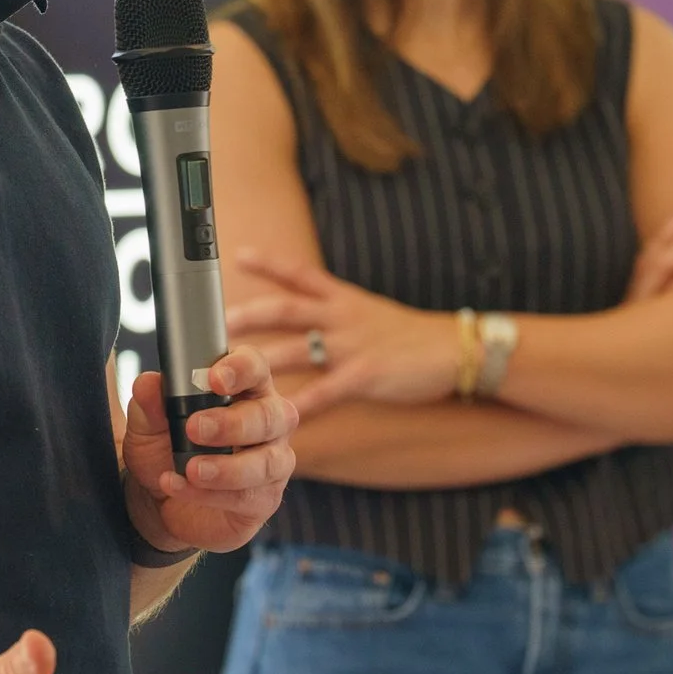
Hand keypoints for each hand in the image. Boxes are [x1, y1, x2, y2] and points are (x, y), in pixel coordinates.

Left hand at [121, 345, 297, 553]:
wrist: (158, 501)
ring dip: (227, 467)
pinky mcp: (264, 499)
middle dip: (233, 423)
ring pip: (267, 462)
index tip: (214, 379)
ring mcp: (272, 462)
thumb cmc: (164, 449)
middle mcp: (268, 422)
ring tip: (190, 469)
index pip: (255, 367)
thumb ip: (149, 404)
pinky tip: (180, 487)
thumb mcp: (147, 425)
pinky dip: (211, 494)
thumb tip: (147, 383)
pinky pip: (249, 497)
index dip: (240, 369)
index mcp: (244, 389)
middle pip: (271, 415)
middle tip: (194, 428)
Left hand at [225, 251, 455, 418]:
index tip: (238, 256)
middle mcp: (342, 316)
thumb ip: (333, 314)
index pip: (300, 274)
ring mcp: (352, 345)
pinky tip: (281, 417)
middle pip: (286, 309)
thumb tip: (301, 317)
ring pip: (297, 349)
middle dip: (250, 316)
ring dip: (262, 361)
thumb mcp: (367, 312)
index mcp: (342, 299)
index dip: (269, 263)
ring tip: (230, 375)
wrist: (455, 349)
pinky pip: (326, 391)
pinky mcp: (366, 374)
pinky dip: (302, 406)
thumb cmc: (408, 336)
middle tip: (217, 325)